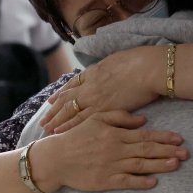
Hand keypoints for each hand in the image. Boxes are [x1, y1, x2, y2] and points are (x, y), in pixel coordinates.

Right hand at [31, 110, 188, 192]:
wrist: (56, 158)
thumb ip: (121, 117)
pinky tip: (154, 182)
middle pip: (147, 150)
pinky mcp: (105, 181)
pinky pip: (126, 181)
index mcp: (116, 134)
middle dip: (168, 151)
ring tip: (176, 164)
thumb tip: (144, 120)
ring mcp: (112, 166)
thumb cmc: (77, 136)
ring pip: (140, 165)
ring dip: (159, 165)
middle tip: (186, 153)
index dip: (164, 137)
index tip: (180, 139)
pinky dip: (140, 182)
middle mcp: (117, 150)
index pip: (145, 135)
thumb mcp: (97, 119)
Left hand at [41, 46, 161, 133]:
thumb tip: (103, 70)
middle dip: (53, 111)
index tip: (51, 101)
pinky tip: (62, 132)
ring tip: (47, 130)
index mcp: (93, 72)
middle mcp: (90, 86)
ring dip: (57, 122)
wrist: (149, 69)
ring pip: (70, 112)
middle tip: (43, 121)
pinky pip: (82, 121)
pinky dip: (70, 127)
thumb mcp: (116, 59)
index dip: (61, 94)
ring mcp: (95, 99)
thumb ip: (105, 68)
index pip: (71, 85)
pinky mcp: (105, 110)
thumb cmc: (139, 62)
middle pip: (66, 101)